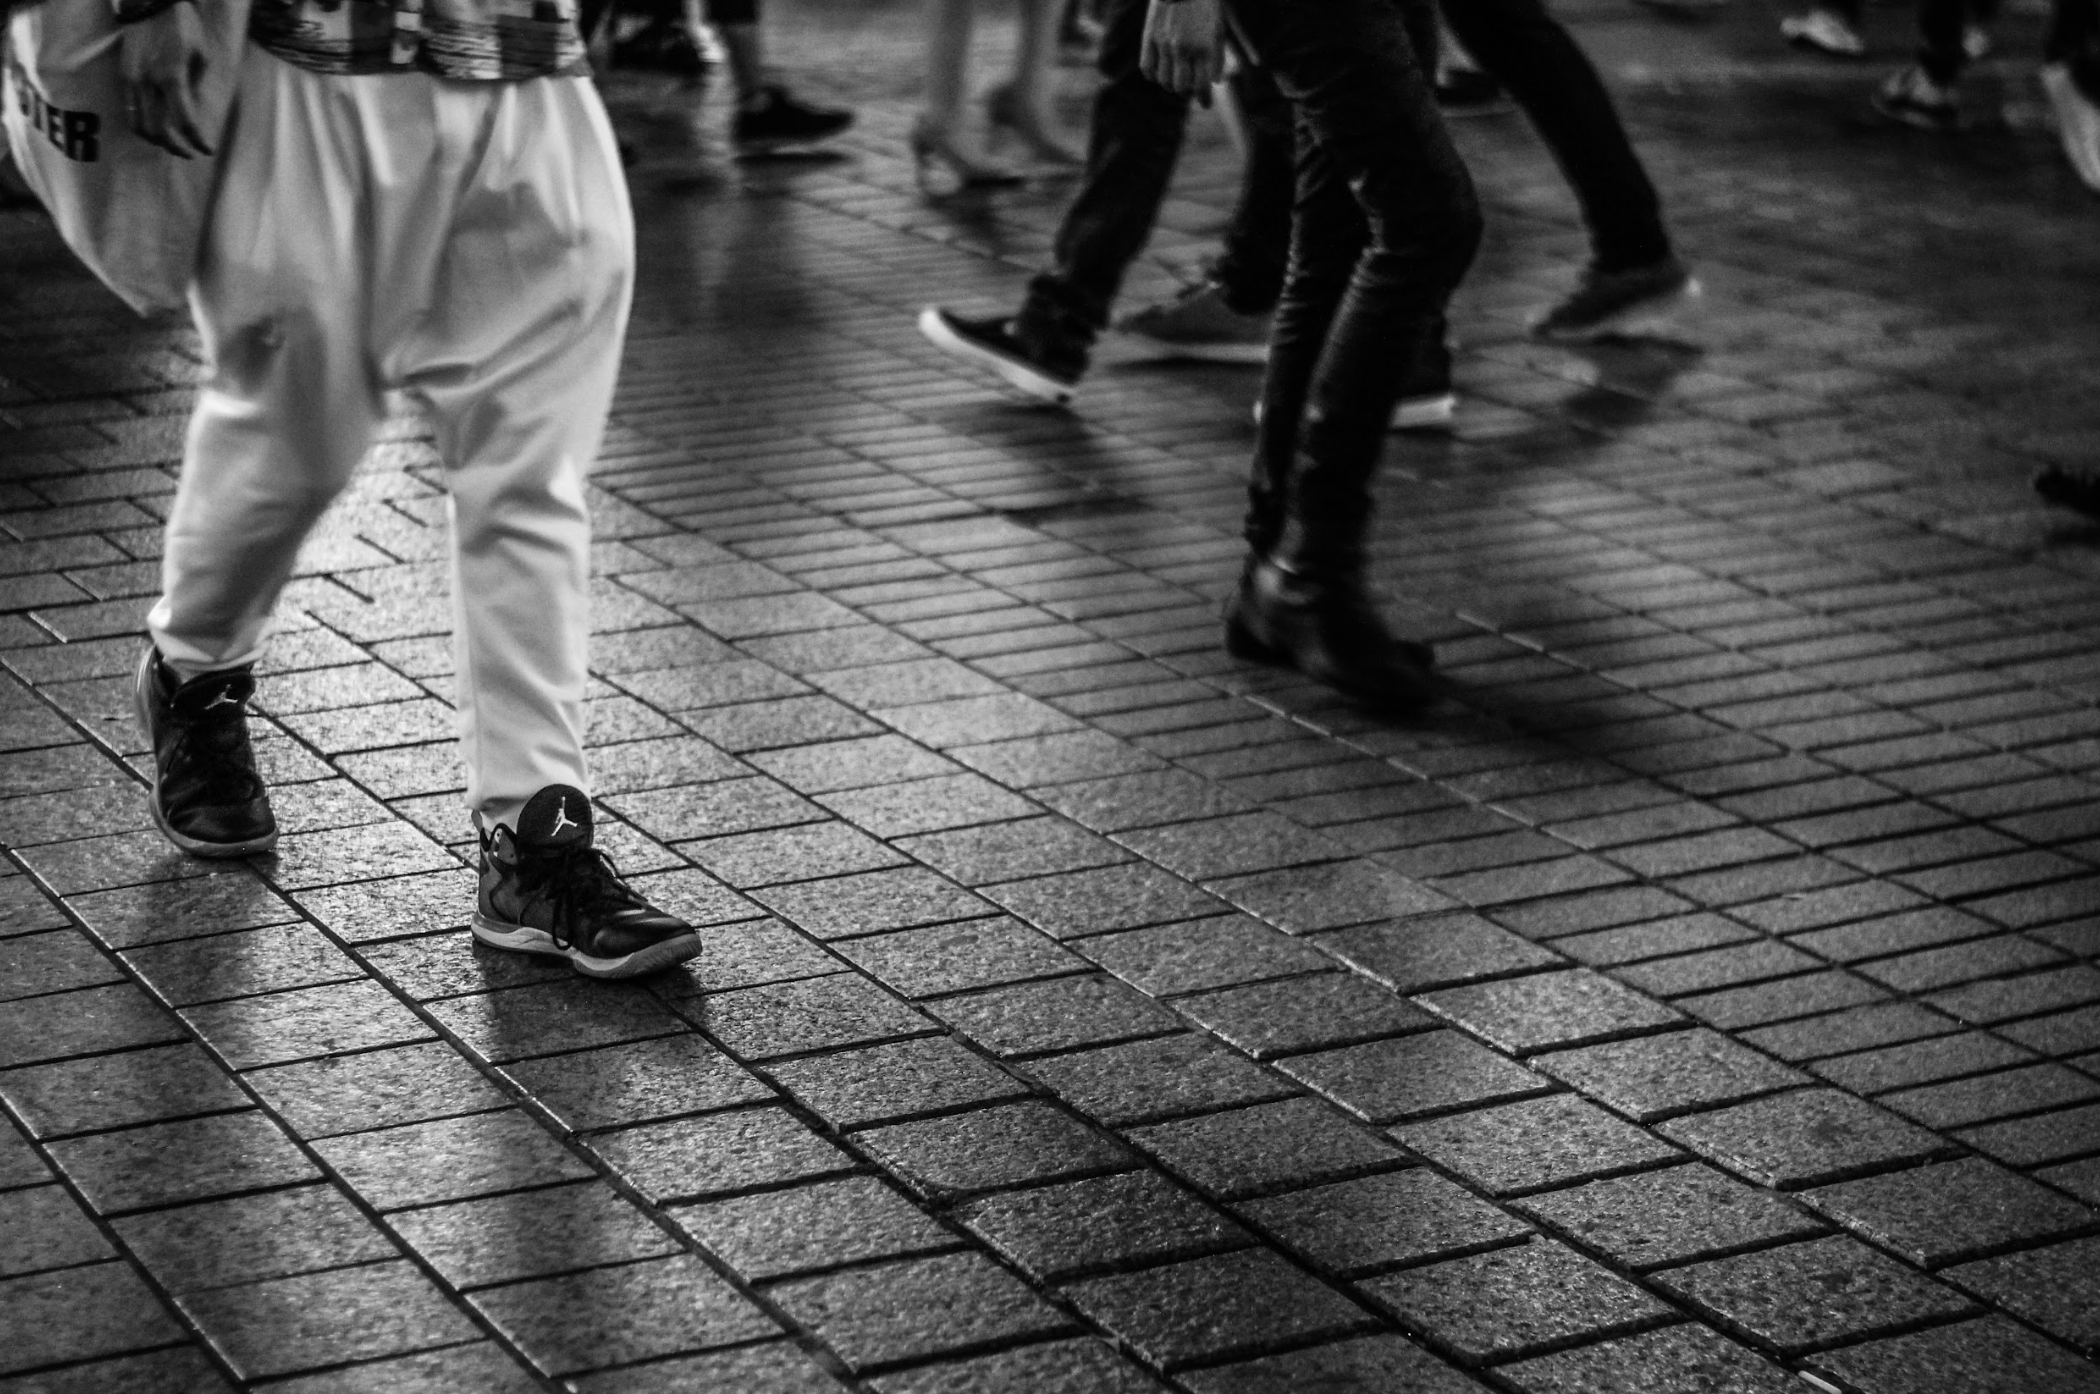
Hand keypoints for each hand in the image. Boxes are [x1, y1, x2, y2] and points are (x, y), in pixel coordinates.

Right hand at [119, 1, 213, 157]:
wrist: (150, 3)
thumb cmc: (182, 26)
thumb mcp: (201, 56)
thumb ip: (197, 86)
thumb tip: (196, 112)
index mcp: (172, 77)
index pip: (186, 122)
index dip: (198, 140)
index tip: (207, 149)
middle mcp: (149, 82)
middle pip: (159, 130)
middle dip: (175, 147)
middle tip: (189, 152)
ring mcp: (132, 79)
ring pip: (139, 124)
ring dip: (156, 140)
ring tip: (172, 143)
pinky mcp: (123, 75)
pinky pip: (129, 109)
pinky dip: (141, 124)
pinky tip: (155, 126)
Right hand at [1140, 0, 1222, 101]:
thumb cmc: (1205, 5)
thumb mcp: (1218, 28)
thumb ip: (1217, 57)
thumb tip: (1214, 83)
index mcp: (1206, 46)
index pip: (1203, 86)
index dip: (1204, 99)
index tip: (1206, 104)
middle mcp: (1185, 48)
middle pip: (1182, 88)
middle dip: (1187, 93)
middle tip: (1189, 89)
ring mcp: (1165, 44)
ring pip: (1165, 82)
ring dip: (1171, 85)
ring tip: (1176, 80)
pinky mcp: (1150, 38)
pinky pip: (1148, 69)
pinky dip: (1154, 76)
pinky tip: (1159, 74)